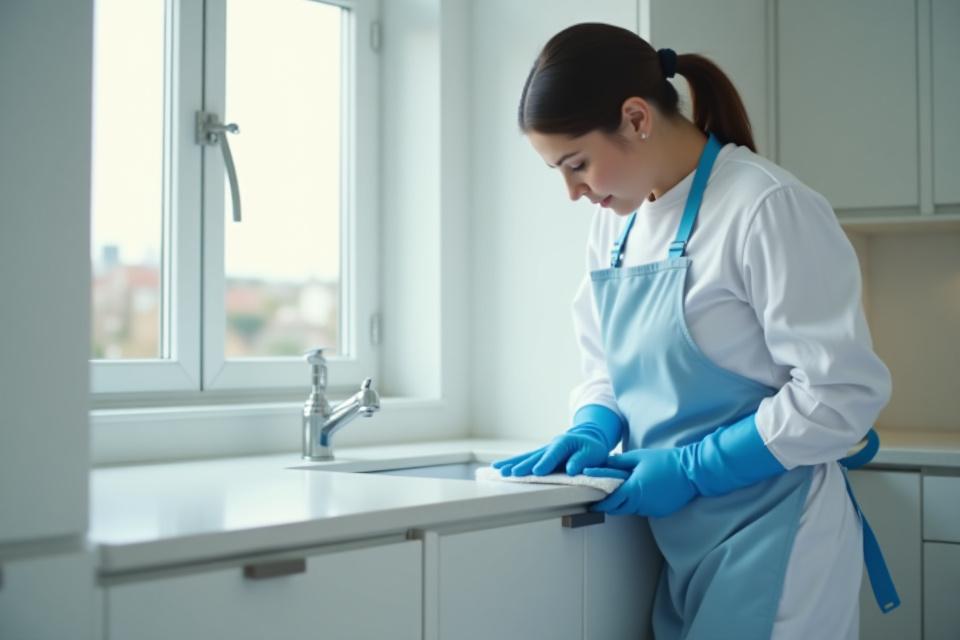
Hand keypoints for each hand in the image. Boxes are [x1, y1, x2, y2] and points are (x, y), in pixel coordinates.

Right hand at [490, 431, 610, 476]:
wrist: (588, 438)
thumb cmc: (592, 447)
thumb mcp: (593, 452)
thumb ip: (582, 460)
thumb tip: (571, 469)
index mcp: (565, 443)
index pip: (554, 454)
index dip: (545, 463)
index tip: (537, 471)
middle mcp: (551, 445)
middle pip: (535, 456)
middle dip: (523, 465)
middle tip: (512, 473)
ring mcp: (543, 450)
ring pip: (526, 457)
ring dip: (513, 463)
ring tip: (499, 470)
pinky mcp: (540, 455)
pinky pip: (525, 458)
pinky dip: (512, 462)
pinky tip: (500, 466)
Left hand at [583, 448, 696, 516]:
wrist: (692, 471)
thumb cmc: (666, 461)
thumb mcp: (639, 457)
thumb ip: (620, 462)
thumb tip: (605, 462)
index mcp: (634, 490)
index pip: (611, 502)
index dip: (600, 504)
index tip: (592, 504)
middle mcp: (642, 503)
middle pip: (620, 509)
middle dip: (610, 505)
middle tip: (603, 498)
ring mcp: (652, 509)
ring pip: (632, 509)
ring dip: (625, 503)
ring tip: (621, 492)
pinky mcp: (661, 511)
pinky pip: (644, 509)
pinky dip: (639, 503)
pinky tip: (642, 493)